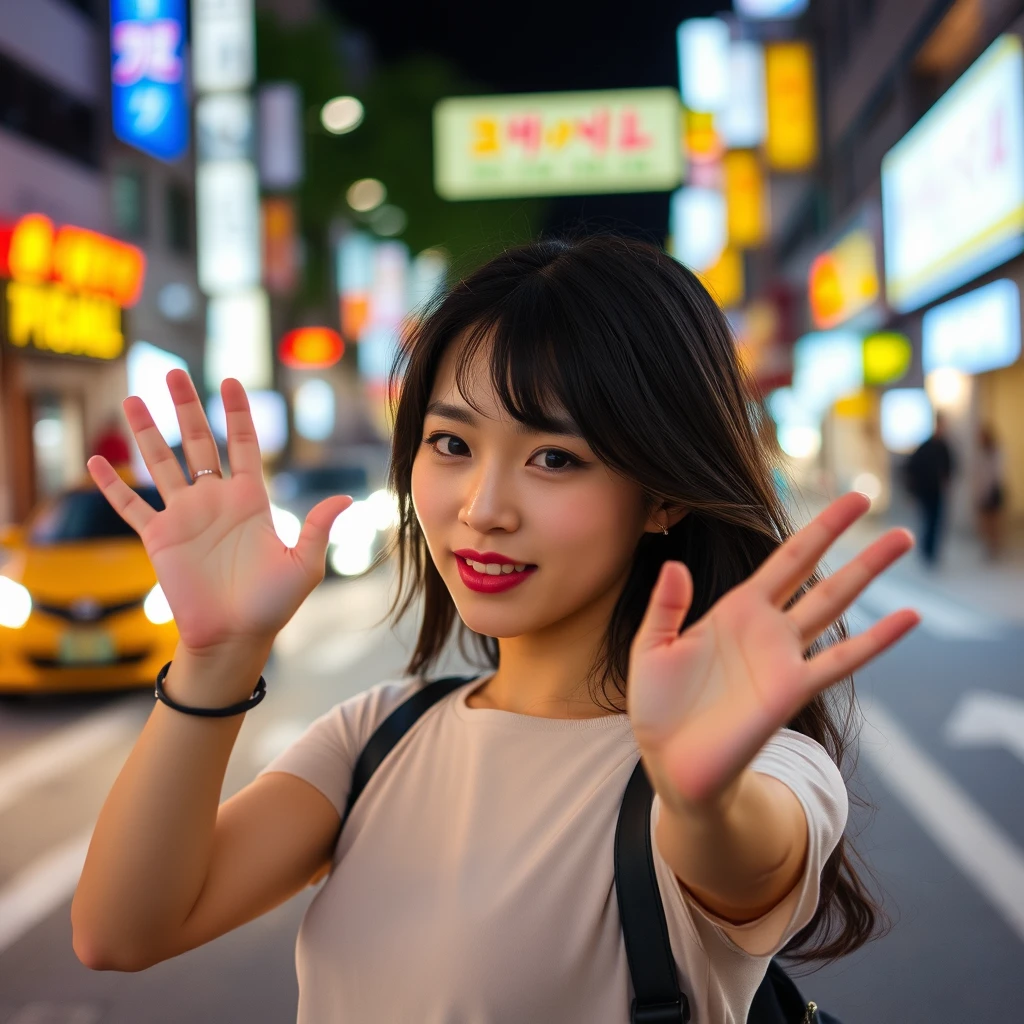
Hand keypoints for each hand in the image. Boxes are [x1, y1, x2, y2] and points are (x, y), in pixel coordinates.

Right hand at [87, 371, 351, 655]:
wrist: (235, 637)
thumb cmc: (272, 604)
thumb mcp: (302, 564)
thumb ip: (316, 527)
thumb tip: (345, 498)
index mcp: (250, 500)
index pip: (241, 444)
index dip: (237, 413)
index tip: (230, 380)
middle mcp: (214, 500)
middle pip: (197, 442)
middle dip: (185, 407)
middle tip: (173, 372)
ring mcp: (184, 516)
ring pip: (161, 464)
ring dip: (146, 432)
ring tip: (133, 398)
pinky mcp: (159, 538)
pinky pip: (130, 507)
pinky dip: (112, 486)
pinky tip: (95, 460)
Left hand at [628, 492, 918, 811]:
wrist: (671, 764)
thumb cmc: (659, 707)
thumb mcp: (650, 648)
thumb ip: (665, 606)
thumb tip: (676, 564)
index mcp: (736, 610)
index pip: (783, 558)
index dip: (812, 528)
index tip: (843, 500)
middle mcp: (768, 627)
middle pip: (817, 571)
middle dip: (846, 536)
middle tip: (876, 496)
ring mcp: (784, 657)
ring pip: (835, 604)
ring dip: (868, 572)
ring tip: (903, 539)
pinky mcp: (792, 690)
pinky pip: (842, 658)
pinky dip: (877, 639)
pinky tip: (909, 617)